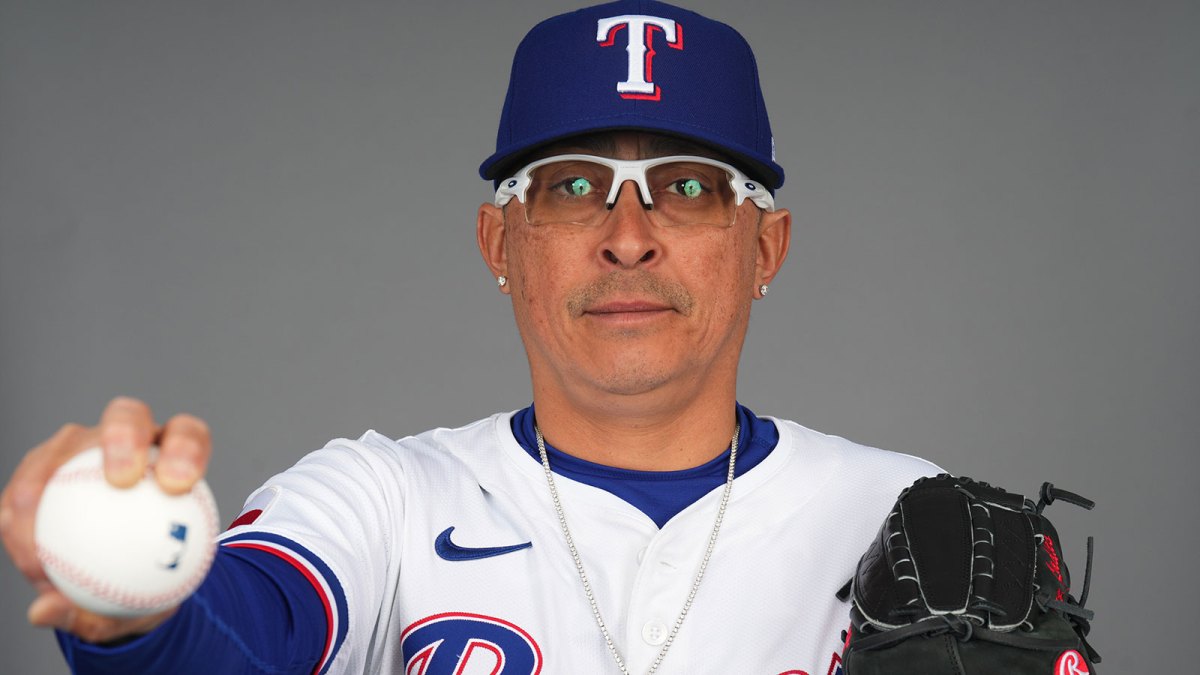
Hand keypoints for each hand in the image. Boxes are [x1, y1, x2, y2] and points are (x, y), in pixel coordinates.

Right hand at [0, 396, 211, 642]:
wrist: (115, 581)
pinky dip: (21, 522)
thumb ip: (103, 612)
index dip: (186, 448)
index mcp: (174, 456)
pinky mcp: (40, 468)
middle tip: (122, 482)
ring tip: (42, 547)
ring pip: (60, 449)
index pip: (187, 436)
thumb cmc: (143, 587)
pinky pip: (24, 488)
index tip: (177, 484)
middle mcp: (128, 440)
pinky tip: (26, 558)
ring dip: (45, 489)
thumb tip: (44, 612)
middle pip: (128, 417)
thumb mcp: (139, 609)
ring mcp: (79, 448)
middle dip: (124, 436)